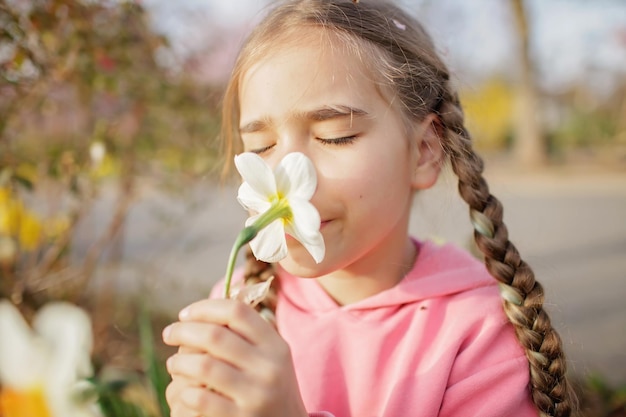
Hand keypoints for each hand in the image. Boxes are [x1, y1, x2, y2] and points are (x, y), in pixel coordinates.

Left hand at [162, 298, 308, 416]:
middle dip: (183, 331)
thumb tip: (213, 302)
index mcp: (276, 346)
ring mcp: (256, 395)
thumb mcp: (271, 359)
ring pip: (203, 366)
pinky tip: (182, 392)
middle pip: (215, 335)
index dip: (204, 308)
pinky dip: (183, 393)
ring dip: (179, 362)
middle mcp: (269, 368)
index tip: (185, 314)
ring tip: (174, 363)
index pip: (237, 312)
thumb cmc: (270, 389)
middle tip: (169, 333)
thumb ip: (248, 334)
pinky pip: (199, 399)